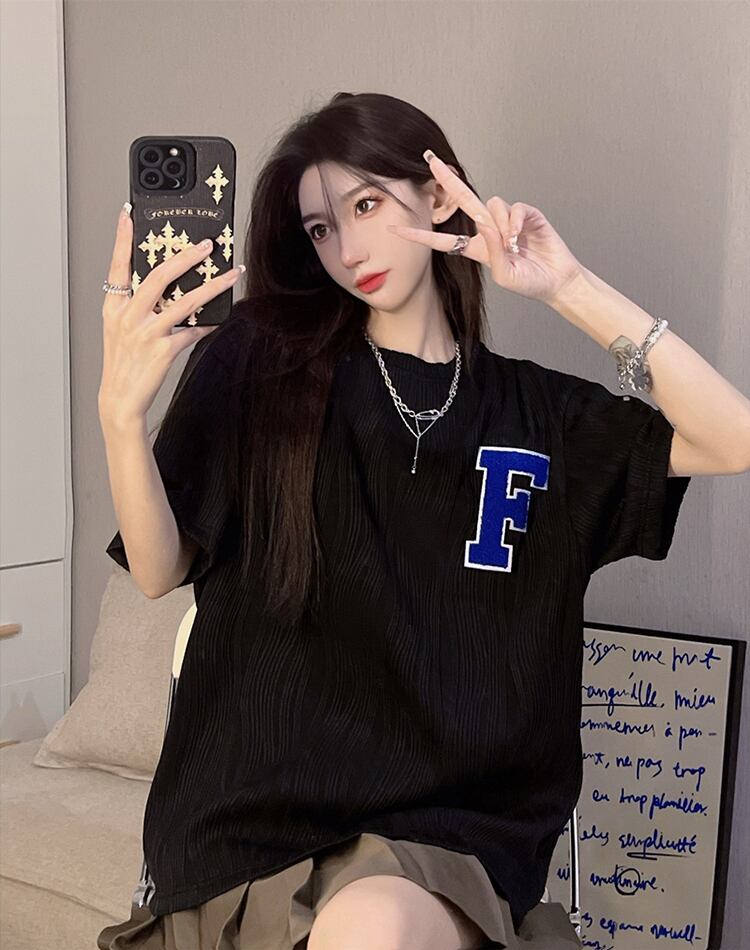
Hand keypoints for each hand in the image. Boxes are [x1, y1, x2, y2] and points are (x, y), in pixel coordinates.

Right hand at [98, 206, 242, 426]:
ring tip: (231, 274)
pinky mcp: (164, 350)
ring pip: (185, 301)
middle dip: (186, 256)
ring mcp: (147, 332)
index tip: (129, 213)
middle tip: (207, 244)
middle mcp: (128, 316)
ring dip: (212, 285)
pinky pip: (193, 331)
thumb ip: (138, 307)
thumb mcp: (121, 330)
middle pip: (159, 276)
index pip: (118, 265)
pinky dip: (208, 325)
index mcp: (114, 307)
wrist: (120, 398)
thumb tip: (170, 287)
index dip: (122, 238)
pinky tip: (220, 318)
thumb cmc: (124, 362)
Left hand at [388, 151, 584, 305]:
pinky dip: (515, 222)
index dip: (419, 235)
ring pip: (491, 205)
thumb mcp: (505, 275)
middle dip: (447, 179)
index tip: (395, 229)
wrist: (556, 279)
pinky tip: (519, 236)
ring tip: (513, 245)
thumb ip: (493, 252)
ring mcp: (506, 220)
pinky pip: (513, 208)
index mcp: (476, 248)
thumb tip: (488, 224)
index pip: (442, 240)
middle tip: (430, 159)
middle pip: (462, 199)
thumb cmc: (528, 281)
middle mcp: (488, 229)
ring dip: (500, 225)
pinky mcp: (525, 213)